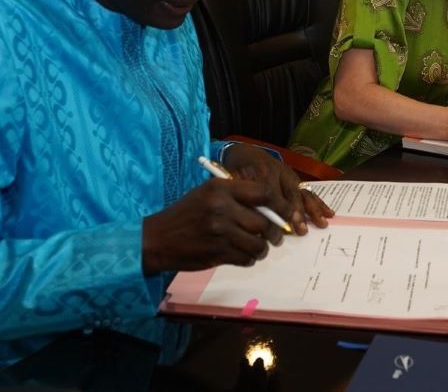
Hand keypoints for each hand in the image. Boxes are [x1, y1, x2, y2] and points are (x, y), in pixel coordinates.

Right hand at [141, 177, 281, 274]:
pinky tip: (244, 255)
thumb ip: (237, 196)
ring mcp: (219, 231)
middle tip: (276, 237)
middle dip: (276, 233)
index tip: (289, 214)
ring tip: (259, 248)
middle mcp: (221, 207)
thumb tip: (272, 209)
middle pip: (264, 222)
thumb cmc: (186, 214)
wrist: (157, 238)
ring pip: (258, 243)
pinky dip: (250, 259)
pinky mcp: (217, 252)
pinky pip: (246, 258)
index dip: (282, 205)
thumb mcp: (207, 193)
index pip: (263, 192)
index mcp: (221, 188)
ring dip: (263, 249)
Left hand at [224, 144, 334, 233]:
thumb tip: (249, 218)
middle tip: (302, 230)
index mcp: (261, 172)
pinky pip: (308, 191)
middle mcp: (279, 172)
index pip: (271, 194)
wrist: (245, 154)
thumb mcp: (233, 181)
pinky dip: (318, 203)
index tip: (282, 226)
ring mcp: (289, 175)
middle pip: (291, 194)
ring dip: (312, 209)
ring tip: (321, 223)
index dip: (278, 210)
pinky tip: (328, 213)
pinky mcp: (295, 179)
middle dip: (297, 213)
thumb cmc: (237, 171)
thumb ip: (241, 196)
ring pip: (303, 193)